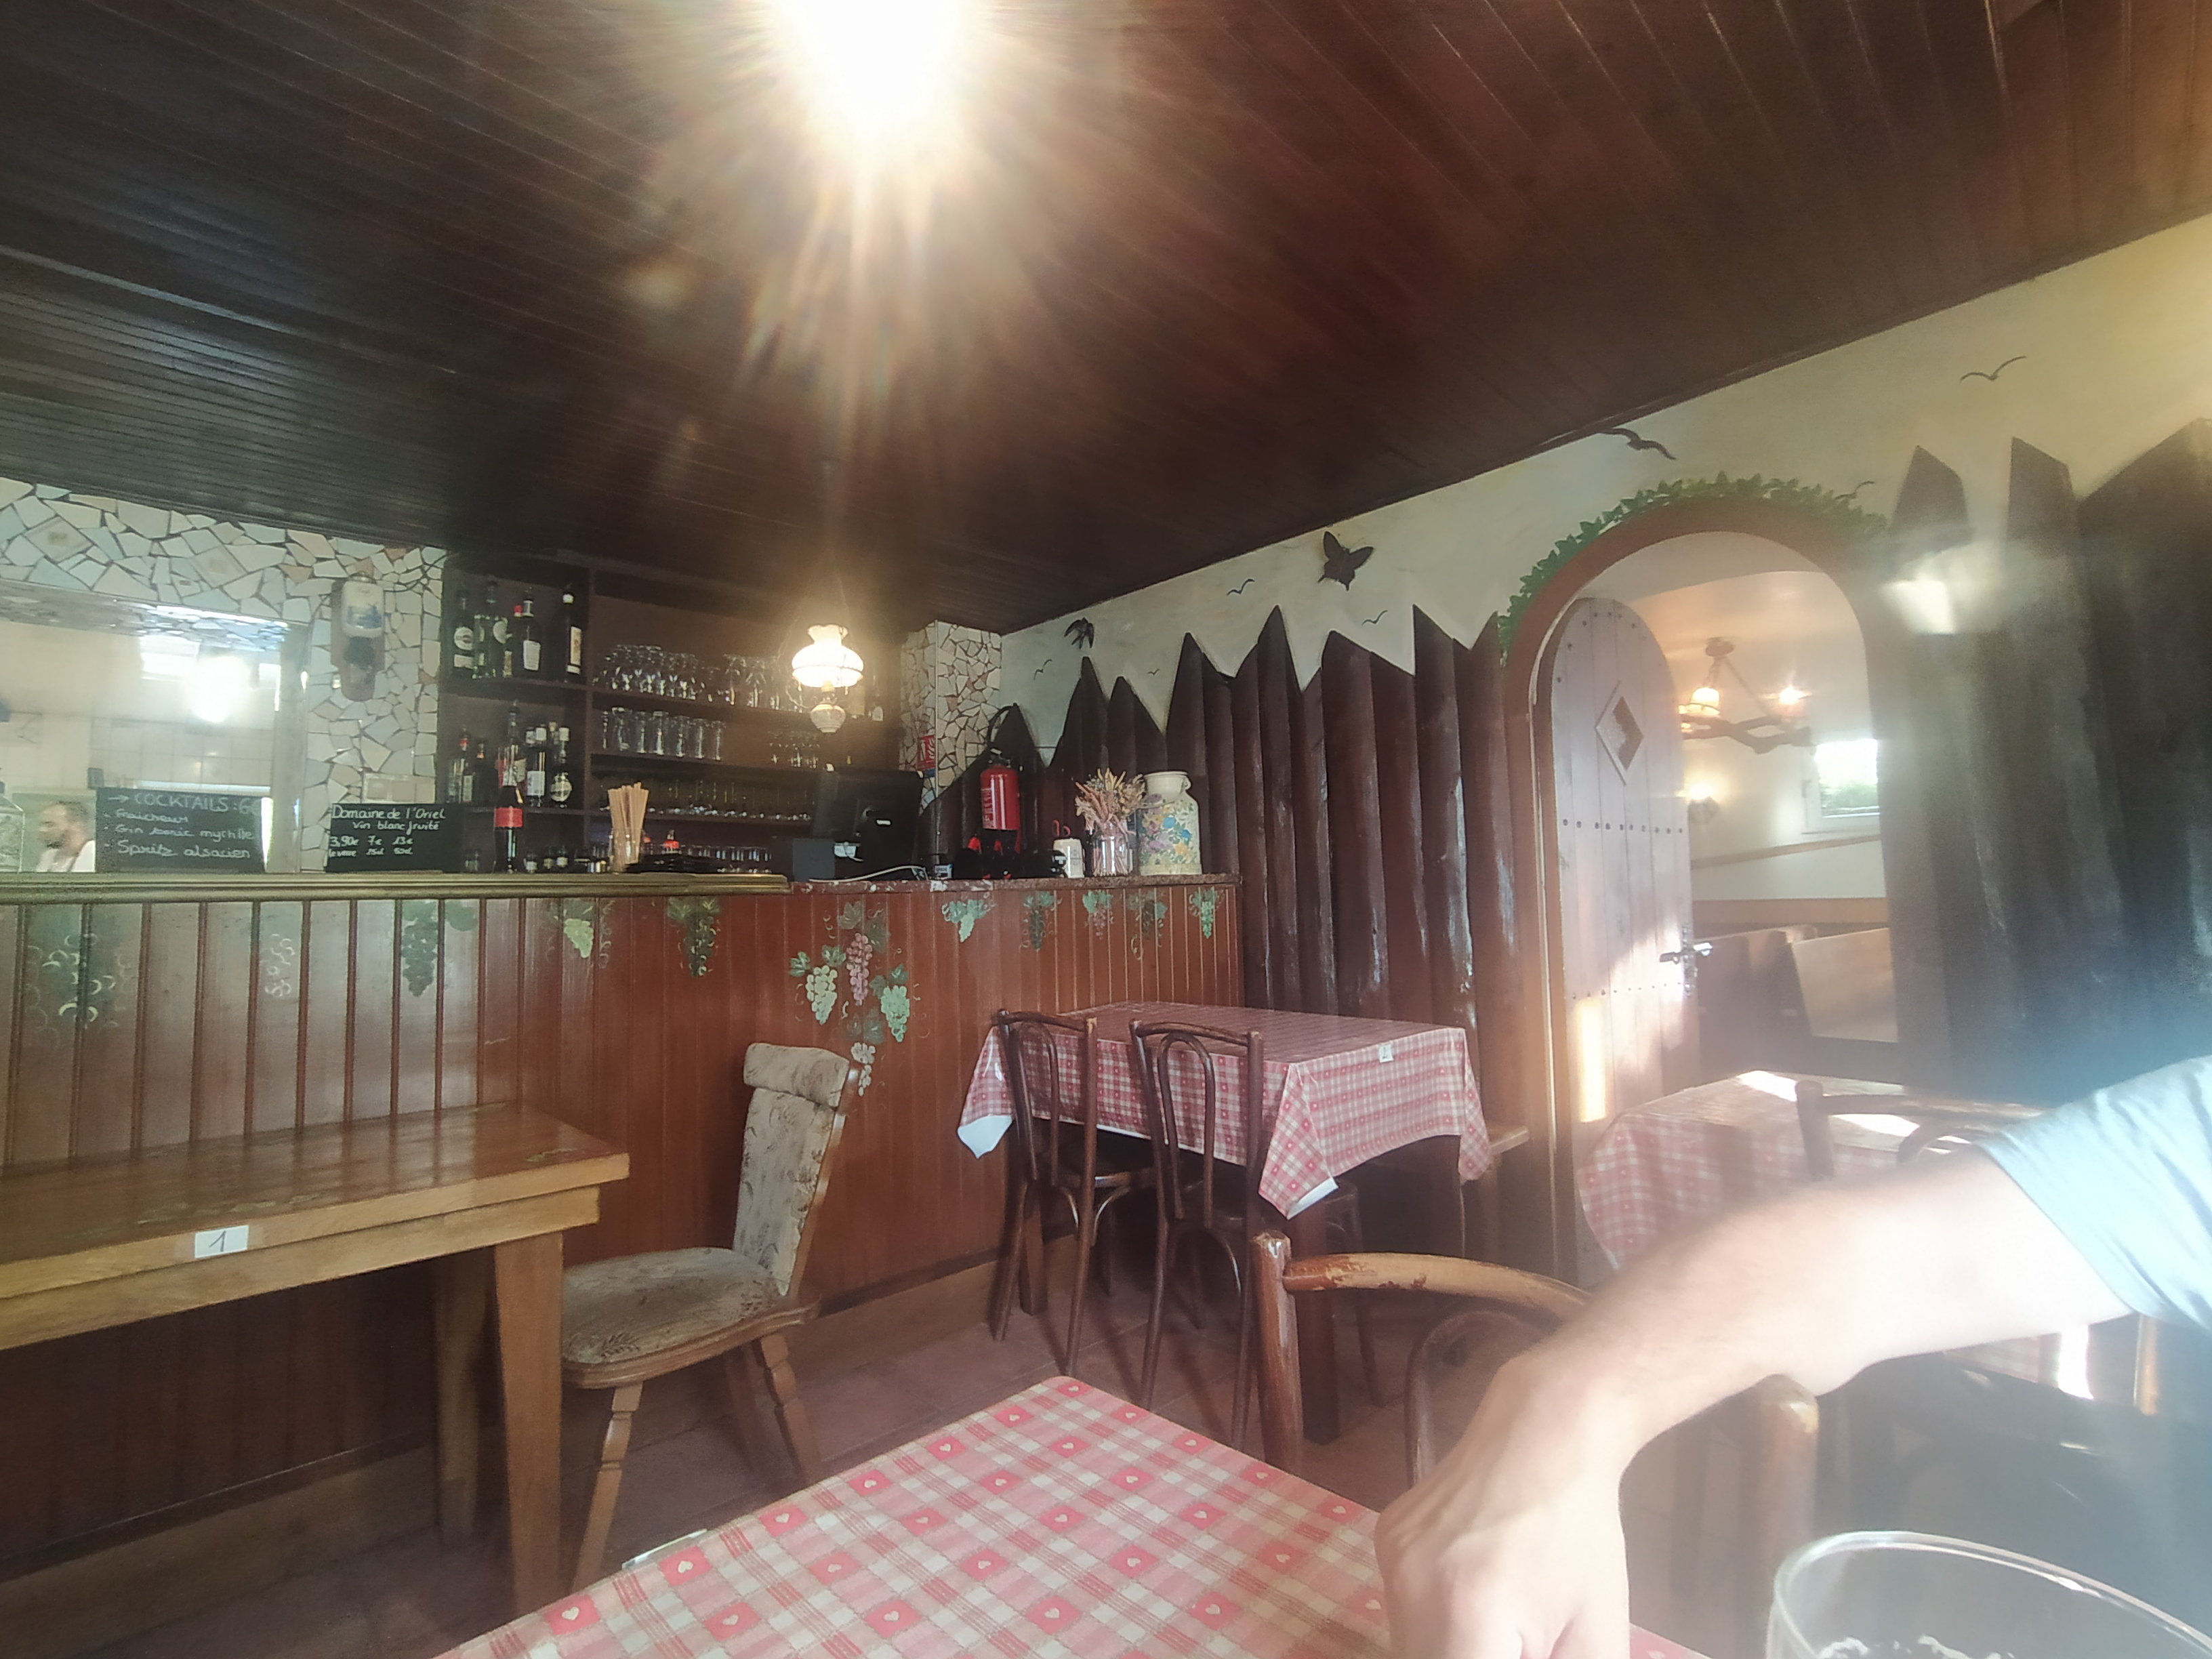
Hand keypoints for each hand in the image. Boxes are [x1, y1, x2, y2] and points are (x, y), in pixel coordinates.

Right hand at [1375, 1356, 1631, 1658]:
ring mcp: (1390, 1560)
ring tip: (1498, 1622)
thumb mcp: (1594, 1637)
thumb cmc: (1585, 1535)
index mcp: (1470, 1617)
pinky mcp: (1384, 1538)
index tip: (1523, 1652)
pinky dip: (1433, 1619)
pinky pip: (1400, 1607)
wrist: (1547, 1428)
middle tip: (1512, 1642)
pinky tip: (1475, 1590)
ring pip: (1407, 1647)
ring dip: (1448, 1650)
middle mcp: (1413, 1589)